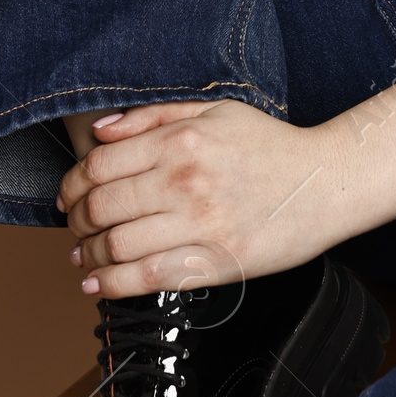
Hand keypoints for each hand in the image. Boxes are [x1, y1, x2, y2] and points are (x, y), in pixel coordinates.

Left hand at [59, 102, 343, 296]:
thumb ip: (154, 116)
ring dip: (88, 255)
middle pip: (102, 206)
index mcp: (182, 140)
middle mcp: (185, 180)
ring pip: (117, 245)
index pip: (100, 164)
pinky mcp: (215, 261)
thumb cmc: (271, 147)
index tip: (69, 195)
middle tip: (75, 227)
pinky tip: (99, 284)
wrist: (326, 181)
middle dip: (77, 221)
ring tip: (83, 257)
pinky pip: (148, 278)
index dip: (73, 184)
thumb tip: (101, 131)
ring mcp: (199, 224)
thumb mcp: (216, 111)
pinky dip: (113, 285)